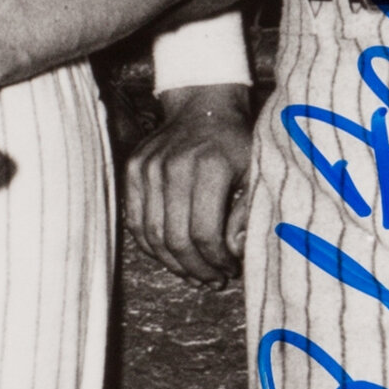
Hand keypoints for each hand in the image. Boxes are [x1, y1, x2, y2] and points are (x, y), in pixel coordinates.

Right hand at [123, 85, 253, 284]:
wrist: (203, 108)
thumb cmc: (236, 145)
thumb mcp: (255, 173)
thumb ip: (247, 213)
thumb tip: (233, 252)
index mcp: (209, 166)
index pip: (205, 233)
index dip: (216, 261)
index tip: (228, 270)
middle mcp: (174, 166)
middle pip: (176, 238)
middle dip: (195, 268)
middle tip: (210, 280)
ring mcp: (148, 167)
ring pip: (152, 235)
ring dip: (173, 263)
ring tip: (193, 275)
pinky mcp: (132, 170)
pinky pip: (136, 221)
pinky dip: (151, 246)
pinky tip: (171, 256)